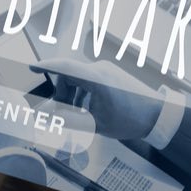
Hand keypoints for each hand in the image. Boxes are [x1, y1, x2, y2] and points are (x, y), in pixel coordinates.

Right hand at [31, 59, 163, 140]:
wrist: (158, 115)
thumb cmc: (130, 119)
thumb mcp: (96, 124)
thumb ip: (68, 120)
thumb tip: (46, 118)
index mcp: (96, 78)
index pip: (65, 67)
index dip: (46, 66)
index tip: (31, 67)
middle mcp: (99, 69)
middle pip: (69, 77)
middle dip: (61, 96)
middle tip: (62, 115)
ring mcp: (106, 70)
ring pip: (78, 80)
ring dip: (73, 97)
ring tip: (81, 116)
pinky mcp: (111, 74)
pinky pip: (88, 81)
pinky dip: (83, 94)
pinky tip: (90, 110)